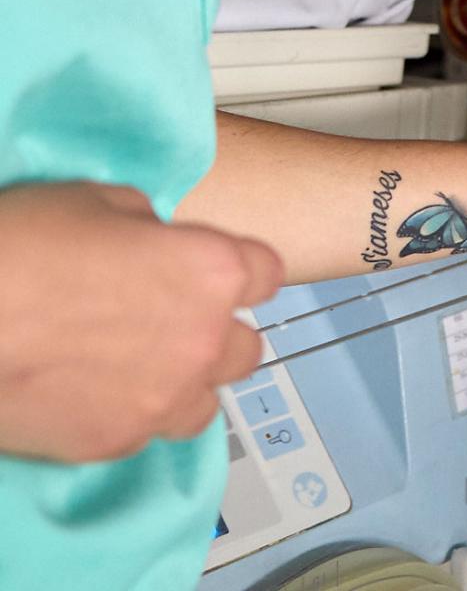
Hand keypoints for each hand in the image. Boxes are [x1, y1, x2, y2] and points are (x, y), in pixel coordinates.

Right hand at [0, 181, 282, 462]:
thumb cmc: (17, 246)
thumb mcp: (95, 200)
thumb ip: (149, 227)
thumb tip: (155, 242)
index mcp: (211, 272)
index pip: (266, 274)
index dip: (240, 271)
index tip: (221, 273)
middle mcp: (204, 340)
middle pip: (246, 346)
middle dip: (216, 332)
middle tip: (170, 321)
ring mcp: (163, 397)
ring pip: (205, 400)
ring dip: (183, 382)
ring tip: (136, 367)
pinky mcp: (117, 440)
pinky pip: (147, 431)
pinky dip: (131, 413)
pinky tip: (92, 393)